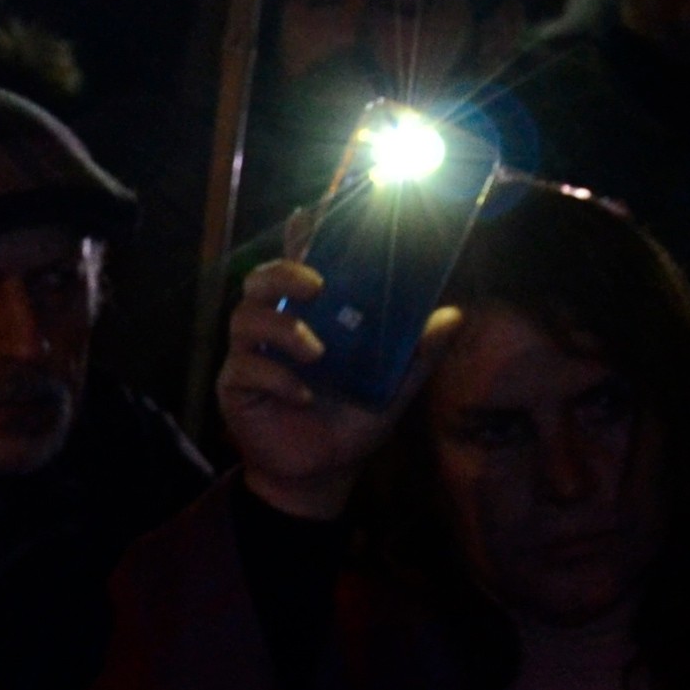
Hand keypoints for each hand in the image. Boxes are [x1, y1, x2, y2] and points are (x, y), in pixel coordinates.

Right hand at [212, 258, 444, 521]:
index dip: (299, 238)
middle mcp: (276, 328)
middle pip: (259, 280)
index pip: (300, 266)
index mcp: (311, 317)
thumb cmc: (353, 422)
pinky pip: (246, 369)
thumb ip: (418, 352)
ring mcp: (251, 356)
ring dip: (281, 328)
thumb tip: (453, 315)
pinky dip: (278, 378)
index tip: (310, 214)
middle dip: (283, 273)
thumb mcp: (394, 386)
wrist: (323, 475)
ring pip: (244, 318)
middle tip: (318, 285)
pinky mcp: (236, 387)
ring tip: (316, 352)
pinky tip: (303, 395)